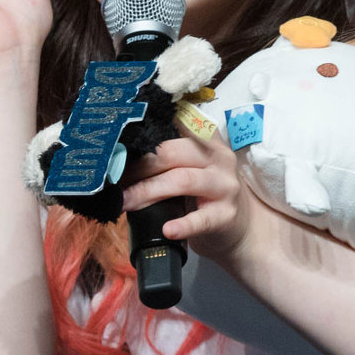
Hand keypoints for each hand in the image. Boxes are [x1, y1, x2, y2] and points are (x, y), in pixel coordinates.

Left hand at [121, 130, 251, 266]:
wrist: (239, 226)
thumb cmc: (204, 192)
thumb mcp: (191, 166)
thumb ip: (167, 156)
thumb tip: (118, 159)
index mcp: (207, 138)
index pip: (174, 125)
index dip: (145, 135)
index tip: (119, 143)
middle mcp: (219, 157)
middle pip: (173, 152)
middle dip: (139, 166)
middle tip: (114, 179)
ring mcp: (225, 186)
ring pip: (182, 180)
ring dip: (148, 191)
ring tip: (126, 202)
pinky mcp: (226, 215)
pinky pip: (201, 219)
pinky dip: (182, 224)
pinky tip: (167, 229)